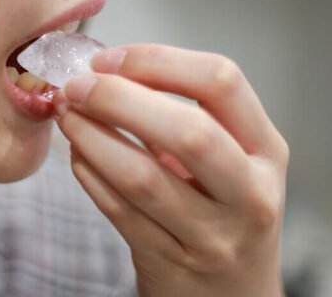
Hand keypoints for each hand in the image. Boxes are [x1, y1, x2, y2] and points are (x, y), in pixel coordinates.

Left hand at [52, 44, 287, 296]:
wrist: (234, 296)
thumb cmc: (224, 211)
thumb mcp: (232, 160)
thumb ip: (184, 115)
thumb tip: (107, 71)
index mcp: (266, 151)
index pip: (222, 83)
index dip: (157, 61)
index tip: (109, 58)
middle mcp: (249, 194)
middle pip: (188, 131)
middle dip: (119, 99)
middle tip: (76, 85)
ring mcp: (212, 236)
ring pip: (142, 177)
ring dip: (91, 137)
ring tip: (66, 113)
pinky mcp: (170, 263)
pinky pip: (118, 211)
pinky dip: (88, 174)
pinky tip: (75, 153)